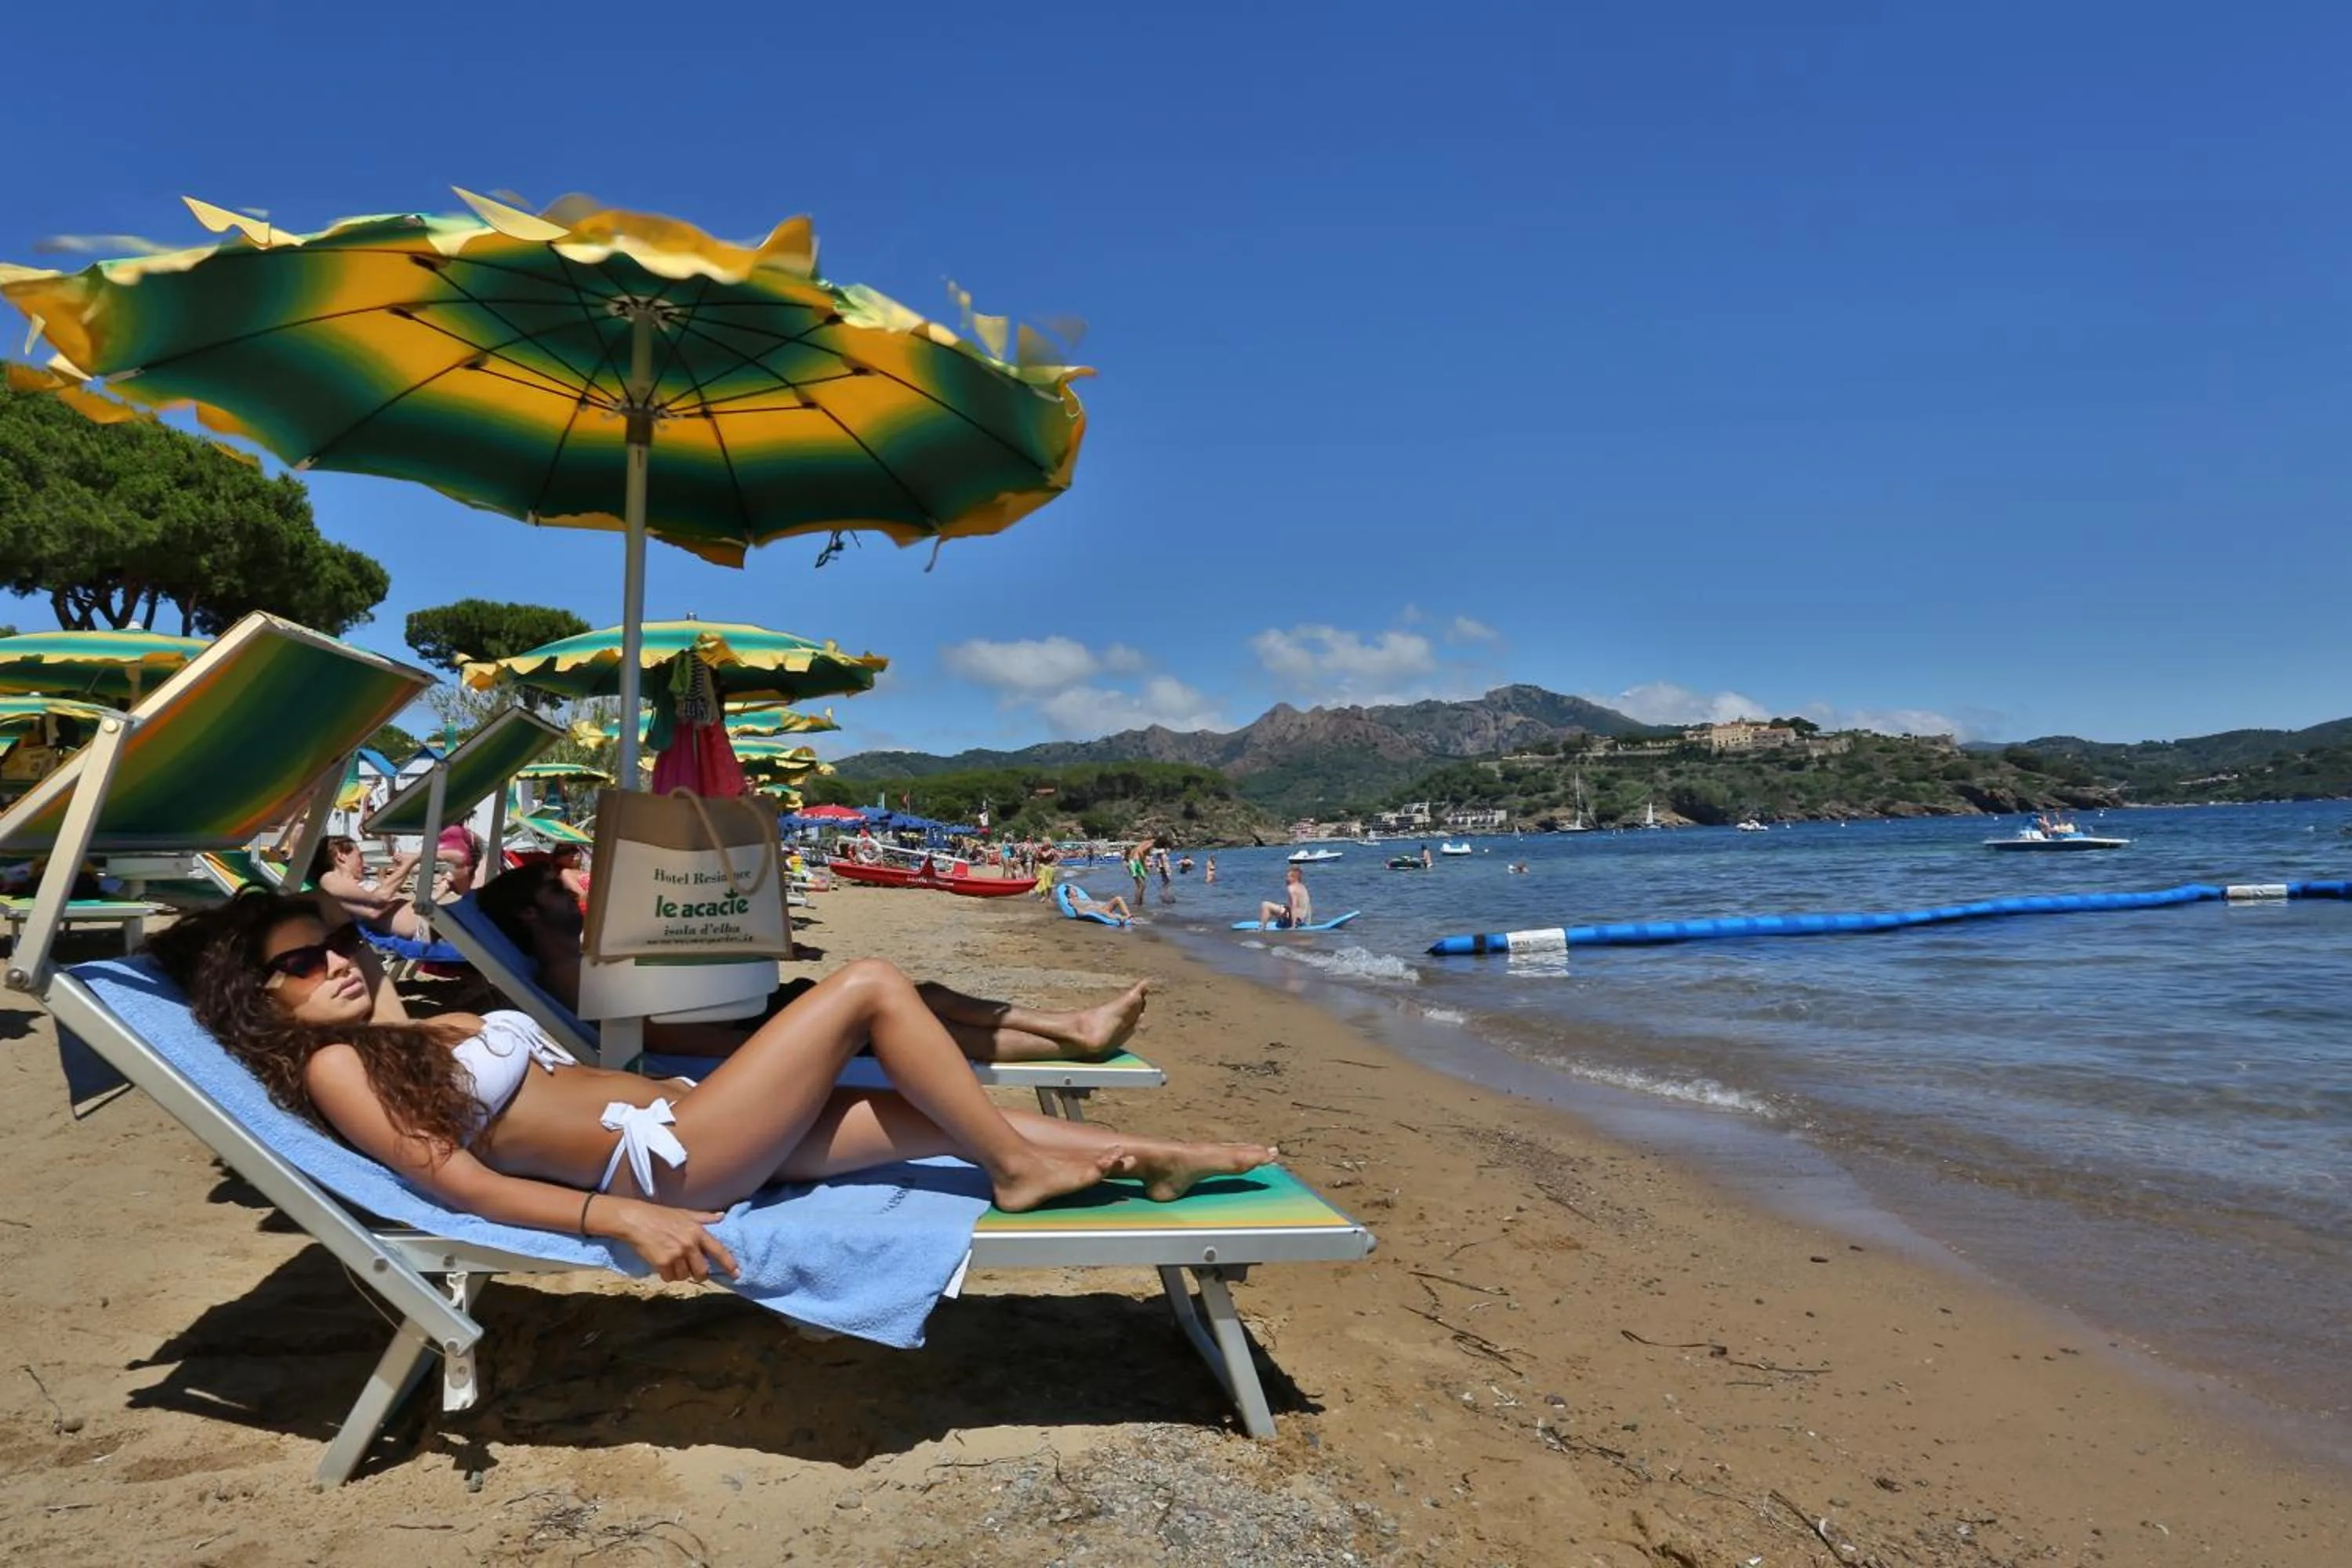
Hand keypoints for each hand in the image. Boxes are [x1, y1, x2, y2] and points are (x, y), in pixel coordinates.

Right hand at [593, 1196, 738, 1282]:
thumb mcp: (685, 1213)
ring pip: (684, 1276)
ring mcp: (676, 1254)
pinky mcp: (662, 1263)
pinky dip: (667, 1275)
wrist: (636, 1220)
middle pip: (702, 1270)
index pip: (718, 1250)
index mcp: (697, 1231)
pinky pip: (669, 1278)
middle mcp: (689, 1244)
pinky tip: (662, 1264)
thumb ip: (704, 1217)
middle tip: (694, 1272)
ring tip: (672, 1261)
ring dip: (680, 1273)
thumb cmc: (660, 1215)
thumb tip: (721, 1216)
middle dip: (699, 1274)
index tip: (737, 1274)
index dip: (729, 1263)